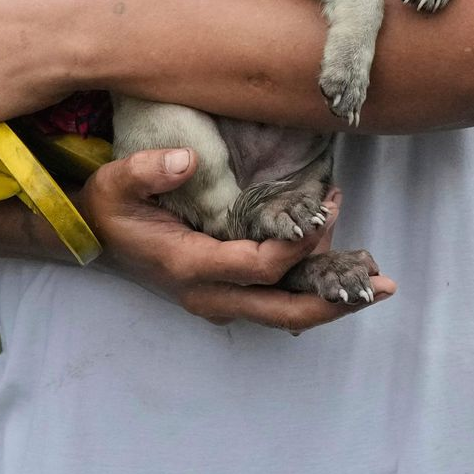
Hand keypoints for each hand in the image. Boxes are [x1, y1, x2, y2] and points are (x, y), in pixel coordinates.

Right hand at [82, 149, 396, 333]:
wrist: (91, 241)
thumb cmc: (105, 210)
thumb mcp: (114, 184)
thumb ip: (146, 171)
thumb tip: (186, 160)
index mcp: (188, 266)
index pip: (258, 267)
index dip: (297, 246)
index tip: (324, 210)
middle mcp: (208, 294)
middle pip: (284, 310)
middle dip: (336, 300)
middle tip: (383, 286)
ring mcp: (218, 301)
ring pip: (284, 313)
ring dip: (329, 297)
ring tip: (371, 274)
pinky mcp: (225, 296)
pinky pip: (275, 303)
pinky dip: (309, 291)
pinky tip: (339, 272)